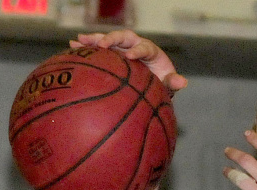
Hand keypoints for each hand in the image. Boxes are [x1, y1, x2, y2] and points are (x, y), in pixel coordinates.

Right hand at [70, 30, 187, 90]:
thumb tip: (182, 82)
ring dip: (94, 39)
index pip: (144, 47)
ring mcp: (122, 48)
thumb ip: (173, 83)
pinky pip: (99, 48)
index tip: (131, 56)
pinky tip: (73, 46)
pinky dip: (87, 47)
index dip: (138, 50)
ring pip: (108, 40)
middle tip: (103, 44)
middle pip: (122, 37)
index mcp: (150, 51)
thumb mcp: (168, 85)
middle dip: (112, 39)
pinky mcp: (113, 53)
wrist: (152, 83)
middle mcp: (135, 45)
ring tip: (80, 40)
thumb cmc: (161, 83)